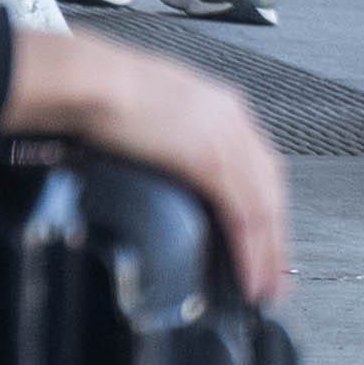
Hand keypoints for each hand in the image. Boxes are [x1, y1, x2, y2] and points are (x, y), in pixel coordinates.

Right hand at [0, 20, 293, 302]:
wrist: (87, 80)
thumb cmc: (96, 88)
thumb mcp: (147, 107)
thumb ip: (167, 134)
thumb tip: (159, 158)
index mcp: (218, 104)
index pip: (258, 163)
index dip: (265, 204)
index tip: (263, 235)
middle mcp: (233, 120)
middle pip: (271, 187)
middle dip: (276, 235)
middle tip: (275, 273)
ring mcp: (226, 140)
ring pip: (264, 207)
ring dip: (269, 252)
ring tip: (265, 285)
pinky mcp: (212, 162)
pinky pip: (244, 216)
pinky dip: (251, 250)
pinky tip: (249, 274)